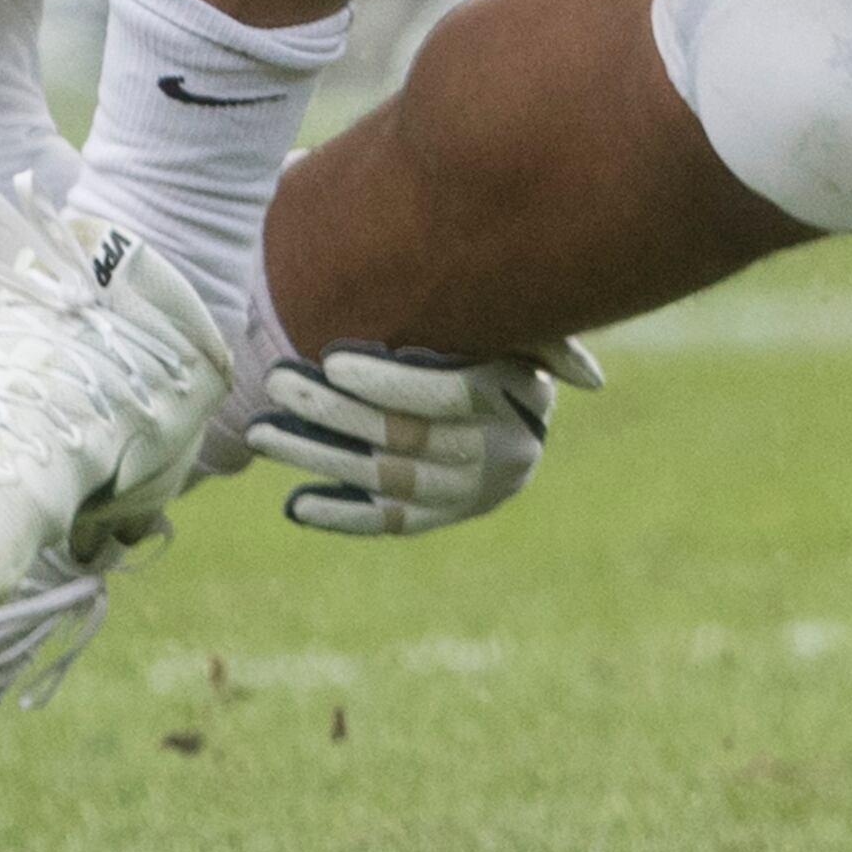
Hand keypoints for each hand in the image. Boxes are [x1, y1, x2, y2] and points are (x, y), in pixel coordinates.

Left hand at [245, 334, 600, 535]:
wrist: (517, 412)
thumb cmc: (506, 341)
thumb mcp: (524, 327)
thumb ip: (537, 330)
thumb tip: (590, 378)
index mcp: (513, 402)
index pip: (445, 396)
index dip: (389, 379)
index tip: (332, 358)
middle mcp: (494, 458)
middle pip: (404, 438)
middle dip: (334, 411)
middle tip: (277, 382)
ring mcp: (466, 496)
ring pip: (383, 480)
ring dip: (318, 458)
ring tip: (262, 431)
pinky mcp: (442, 519)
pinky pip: (387, 524)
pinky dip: (340, 516)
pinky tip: (296, 504)